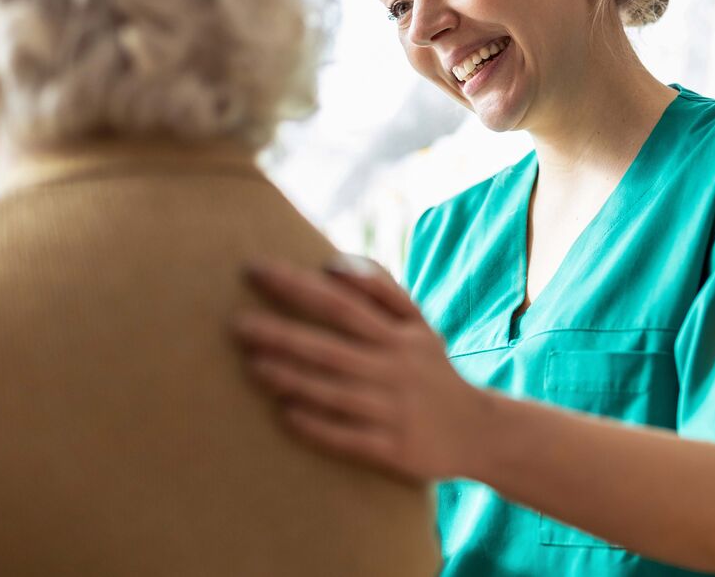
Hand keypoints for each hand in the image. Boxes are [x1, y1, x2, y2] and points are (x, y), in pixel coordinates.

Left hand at [232, 256, 489, 483]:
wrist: (478, 431)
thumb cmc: (432, 370)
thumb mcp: (418, 325)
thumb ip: (381, 289)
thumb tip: (333, 264)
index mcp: (398, 336)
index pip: (342, 303)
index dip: (298, 286)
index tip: (255, 270)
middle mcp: (395, 370)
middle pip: (331, 348)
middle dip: (283, 334)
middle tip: (236, 325)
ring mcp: (394, 411)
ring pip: (335, 392)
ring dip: (292, 379)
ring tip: (252, 366)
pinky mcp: (394, 449)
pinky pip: (349, 438)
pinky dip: (318, 426)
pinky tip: (285, 415)